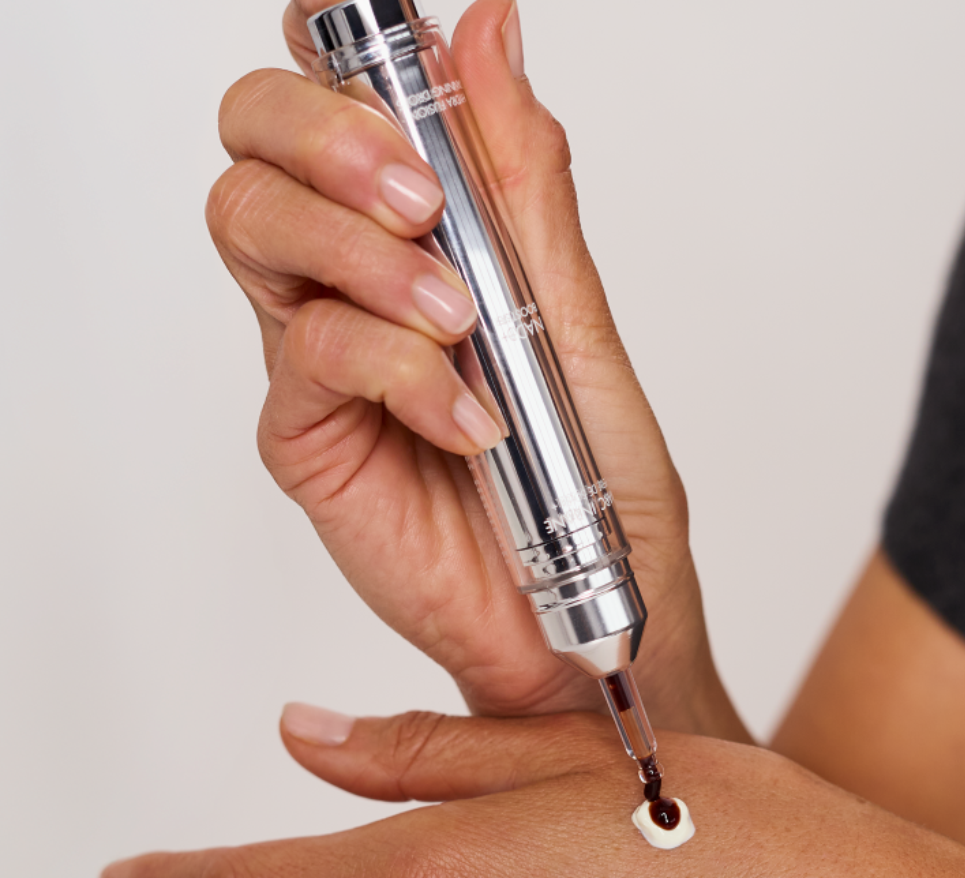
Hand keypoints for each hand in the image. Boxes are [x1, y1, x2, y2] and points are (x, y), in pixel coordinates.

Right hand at [208, 1, 741, 735]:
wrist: (584, 613)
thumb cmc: (592, 481)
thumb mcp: (576, 315)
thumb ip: (525, 185)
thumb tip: (488, 33)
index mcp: (422, 234)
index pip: (342, 98)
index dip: (342, 49)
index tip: (391, 42)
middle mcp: (353, 279)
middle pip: (258, 138)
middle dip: (330, 134)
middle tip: (421, 196)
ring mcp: (320, 356)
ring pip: (251, 224)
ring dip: (359, 251)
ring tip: (458, 318)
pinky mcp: (305, 434)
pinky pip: (310, 355)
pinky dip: (396, 369)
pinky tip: (465, 417)